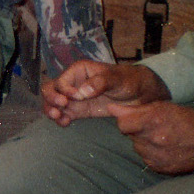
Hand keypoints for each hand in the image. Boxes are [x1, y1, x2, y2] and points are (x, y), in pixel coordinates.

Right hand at [41, 59, 168, 124]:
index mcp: (78, 71)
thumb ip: (99, 83)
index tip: (74, 98)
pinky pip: (64, 113)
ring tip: (58, 118)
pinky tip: (65, 123)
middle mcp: (73, 83)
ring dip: (51, 110)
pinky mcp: (79, 110)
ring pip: (53, 102)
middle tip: (59, 108)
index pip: (62, 80)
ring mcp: (75, 97)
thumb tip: (81, 92)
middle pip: (51, 89)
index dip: (64, 90)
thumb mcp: (117, 79)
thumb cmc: (129, 81)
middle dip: (51, 98)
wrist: (142, 95)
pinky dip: (60, 119)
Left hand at [104, 100, 193, 174]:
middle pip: (130, 136)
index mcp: (153, 121)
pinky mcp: (162, 168)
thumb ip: (134, 109)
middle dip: (137, 131)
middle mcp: (154, 140)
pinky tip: (166, 148)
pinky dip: (152, 154)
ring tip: (163, 138)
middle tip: (154, 128)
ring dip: (145, 143)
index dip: (128, 121)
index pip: (122, 125)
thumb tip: (111, 108)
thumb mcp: (161, 107)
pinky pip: (147, 159)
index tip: (136, 119)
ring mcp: (158, 156)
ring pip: (138, 148)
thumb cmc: (185, 118)